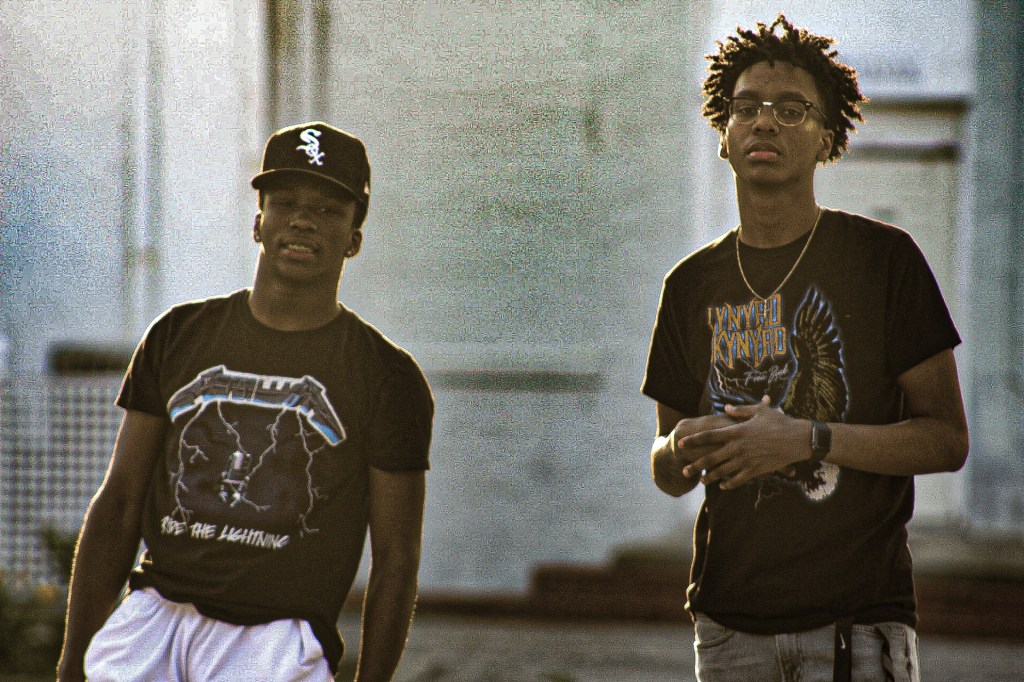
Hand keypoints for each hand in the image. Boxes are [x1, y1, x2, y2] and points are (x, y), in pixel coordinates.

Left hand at [679, 396, 809, 489]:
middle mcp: (738, 447)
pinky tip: (723, 486)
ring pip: (723, 471)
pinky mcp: (756, 470)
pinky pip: (739, 479)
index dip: (693, 440)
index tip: (681, 443)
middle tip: (684, 470)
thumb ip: (740, 411)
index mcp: (736, 431)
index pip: (709, 436)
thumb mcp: (759, 411)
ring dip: (710, 477)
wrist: (798, 439)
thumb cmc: (780, 421)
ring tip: (701, 481)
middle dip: (696, 465)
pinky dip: (730, 483)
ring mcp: (746, 460)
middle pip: (711, 457)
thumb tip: (726, 408)